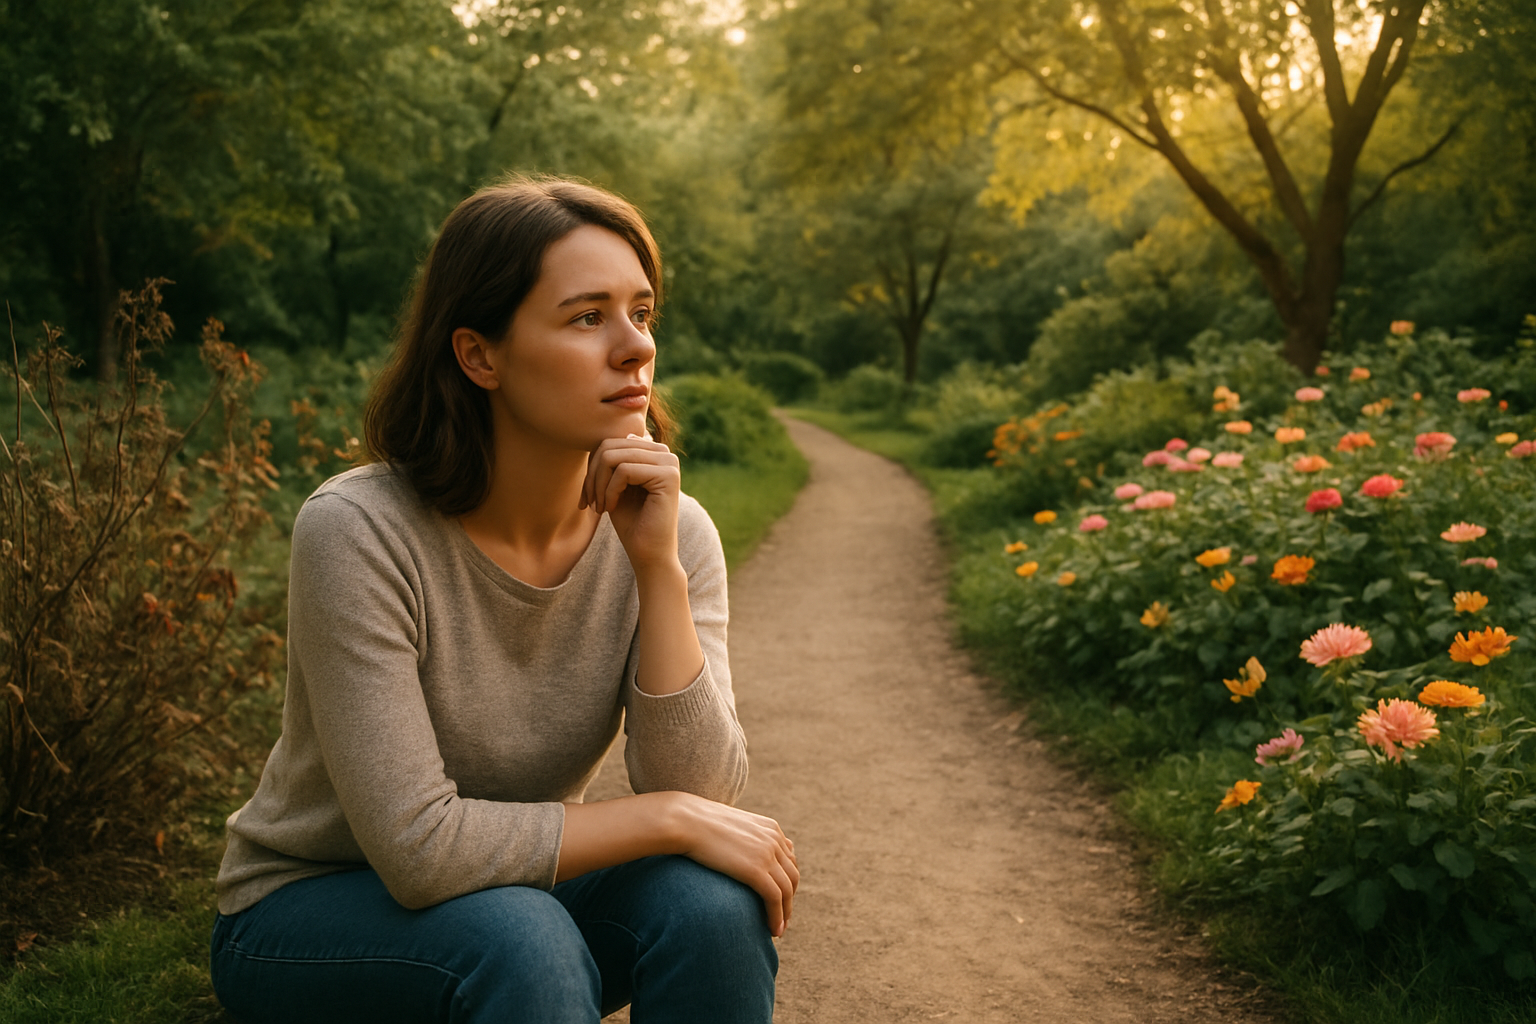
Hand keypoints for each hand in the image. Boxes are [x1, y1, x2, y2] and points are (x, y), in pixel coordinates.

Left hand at [580, 433, 681, 571]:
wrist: (648, 554)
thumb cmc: (631, 522)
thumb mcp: (615, 485)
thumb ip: (614, 459)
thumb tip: (625, 431)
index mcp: (654, 453)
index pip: (611, 442)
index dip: (592, 467)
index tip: (587, 495)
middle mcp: (665, 454)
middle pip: (610, 446)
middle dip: (592, 475)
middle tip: (589, 502)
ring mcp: (669, 463)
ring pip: (613, 456)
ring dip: (598, 484)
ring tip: (599, 506)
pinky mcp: (668, 476)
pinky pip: (623, 470)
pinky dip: (609, 491)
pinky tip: (611, 508)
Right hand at [672, 793, 798, 936]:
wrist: (684, 821)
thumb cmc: (696, 824)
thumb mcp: (728, 827)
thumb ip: (740, 838)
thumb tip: (735, 852)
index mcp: (770, 828)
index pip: (789, 859)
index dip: (787, 882)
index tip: (779, 899)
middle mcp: (774, 839)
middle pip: (792, 876)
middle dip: (789, 900)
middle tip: (781, 919)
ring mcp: (767, 854)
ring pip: (786, 890)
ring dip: (785, 914)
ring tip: (777, 930)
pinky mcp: (756, 870)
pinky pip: (775, 898)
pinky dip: (777, 917)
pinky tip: (773, 931)